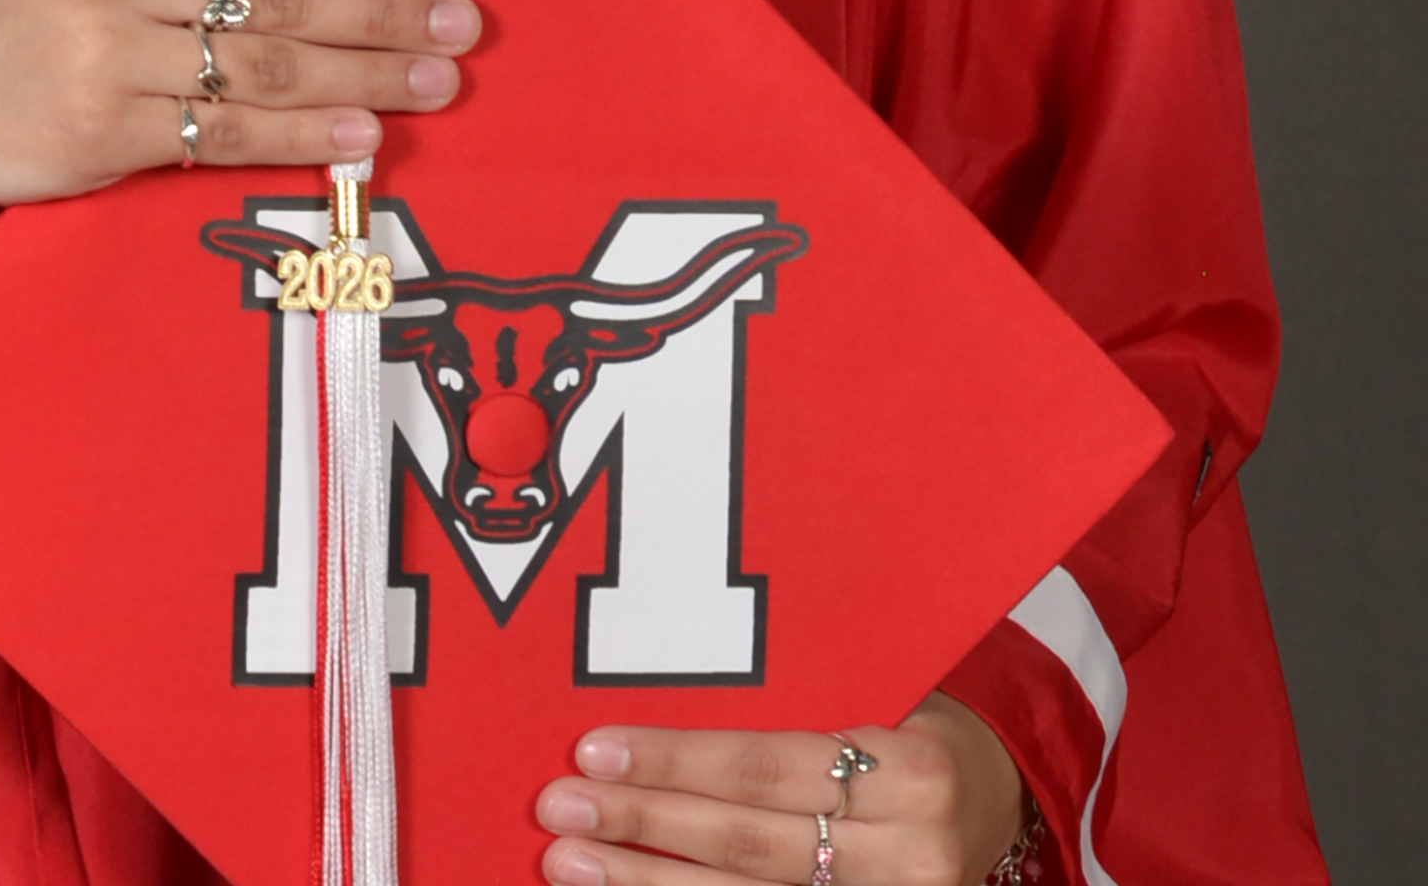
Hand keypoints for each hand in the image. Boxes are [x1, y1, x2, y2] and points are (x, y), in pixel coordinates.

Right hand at [0, 0, 477, 218]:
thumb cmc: (9, 6)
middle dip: (384, 9)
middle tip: (461, 26)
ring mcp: (107, 55)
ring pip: (266, 64)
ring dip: (366, 75)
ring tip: (434, 82)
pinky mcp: (102, 133)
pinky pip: (228, 134)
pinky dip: (306, 135)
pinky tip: (364, 135)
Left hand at [535, 698, 1024, 885]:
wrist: (999, 800)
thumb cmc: (915, 725)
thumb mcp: (876, 694)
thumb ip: (794, 703)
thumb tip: (659, 693)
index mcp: (910, 771)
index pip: (769, 766)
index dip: (677, 762)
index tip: (594, 748)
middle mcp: (910, 856)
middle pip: (751, 845)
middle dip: (644, 826)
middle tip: (559, 807)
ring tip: (570, 863)